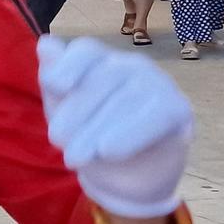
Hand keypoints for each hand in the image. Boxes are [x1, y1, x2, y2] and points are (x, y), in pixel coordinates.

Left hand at [37, 35, 191, 217]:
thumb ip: (54, 80)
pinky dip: (130, 133)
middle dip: (76, 110)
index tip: (52, 84)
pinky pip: (156, 115)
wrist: (127, 179)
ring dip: (97, 129)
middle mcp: (131, 66)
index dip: (68, 64)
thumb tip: (45, 44)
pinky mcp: (179, 108)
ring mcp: (158, 84)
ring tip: (74, 157)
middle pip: (102, 77)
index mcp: (101, 61)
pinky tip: (108, 151)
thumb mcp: (64, 112)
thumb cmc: (91, 137)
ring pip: (127, 97)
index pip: (86, 51)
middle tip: (56, 141)